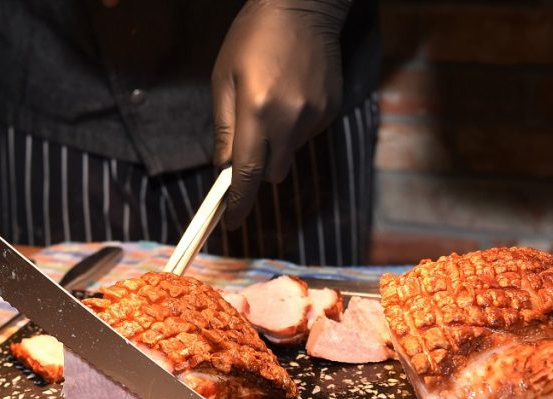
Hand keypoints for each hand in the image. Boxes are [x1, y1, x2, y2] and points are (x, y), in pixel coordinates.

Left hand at [212, 0, 349, 229]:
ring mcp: (314, 117)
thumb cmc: (253, 37)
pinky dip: (295, 128)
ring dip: (277, 146)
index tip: (230, 224)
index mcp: (257, 112)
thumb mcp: (224, 78)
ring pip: (290, 155)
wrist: (303, 6)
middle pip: (272, 173)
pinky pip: (307, 136)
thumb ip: (224, 127)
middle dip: (257, 169)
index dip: (237, 203)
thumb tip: (222, 168)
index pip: (246, 173)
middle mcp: (289, 120)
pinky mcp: (330, 111)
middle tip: (248, 141)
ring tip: (271, 106)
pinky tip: (291, 97)